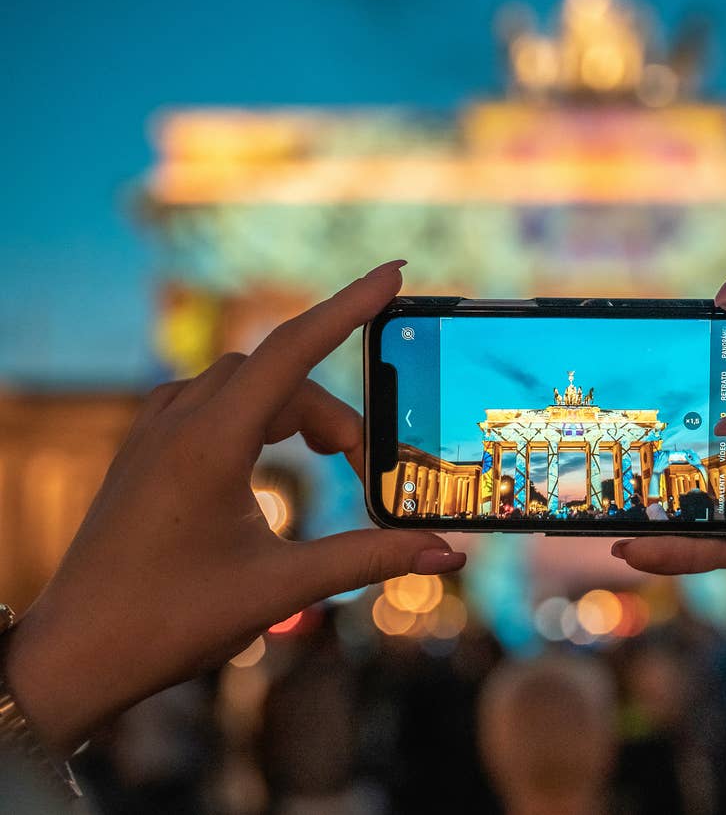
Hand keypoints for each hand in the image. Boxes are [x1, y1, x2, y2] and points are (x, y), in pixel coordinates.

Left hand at [5, 260, 464, 755]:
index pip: (294, 348)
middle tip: (366, 468)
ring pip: (244, 384)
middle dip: (333, 411)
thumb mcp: (281, 588)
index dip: (351, 306)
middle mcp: (177, 421)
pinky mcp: (142, 451)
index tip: (394, 272)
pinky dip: (256, 414)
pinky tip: (266, 453)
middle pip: (279, 375)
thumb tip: (447, 555)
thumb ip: (369, 559)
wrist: (74, 657)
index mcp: (209, 442)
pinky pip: (209, 400)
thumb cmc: (169, 623)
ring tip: (329, 459)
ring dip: (296, 410)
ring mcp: (153, 432)